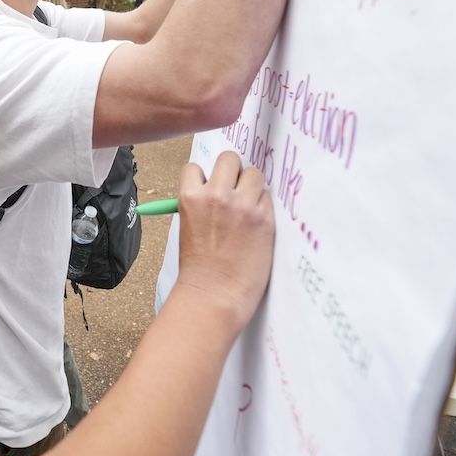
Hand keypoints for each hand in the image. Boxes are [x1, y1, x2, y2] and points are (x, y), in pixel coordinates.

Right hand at [174, 151, 273, 324]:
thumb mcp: (187, 227)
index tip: (211, 189)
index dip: (205, 178)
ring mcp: (243, 206)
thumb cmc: (198, 268)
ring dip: (252, 187)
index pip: (197, 167)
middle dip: (233, 172)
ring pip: (254, 173)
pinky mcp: (265, 219)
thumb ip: (199, 203)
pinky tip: (257, 225)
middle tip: (235, 191)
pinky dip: (264, 207)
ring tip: (248, 208)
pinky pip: (268, 197)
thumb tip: (218, 188)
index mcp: (190, 197)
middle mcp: (217, 195)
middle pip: (230, 159)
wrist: (213, 296)